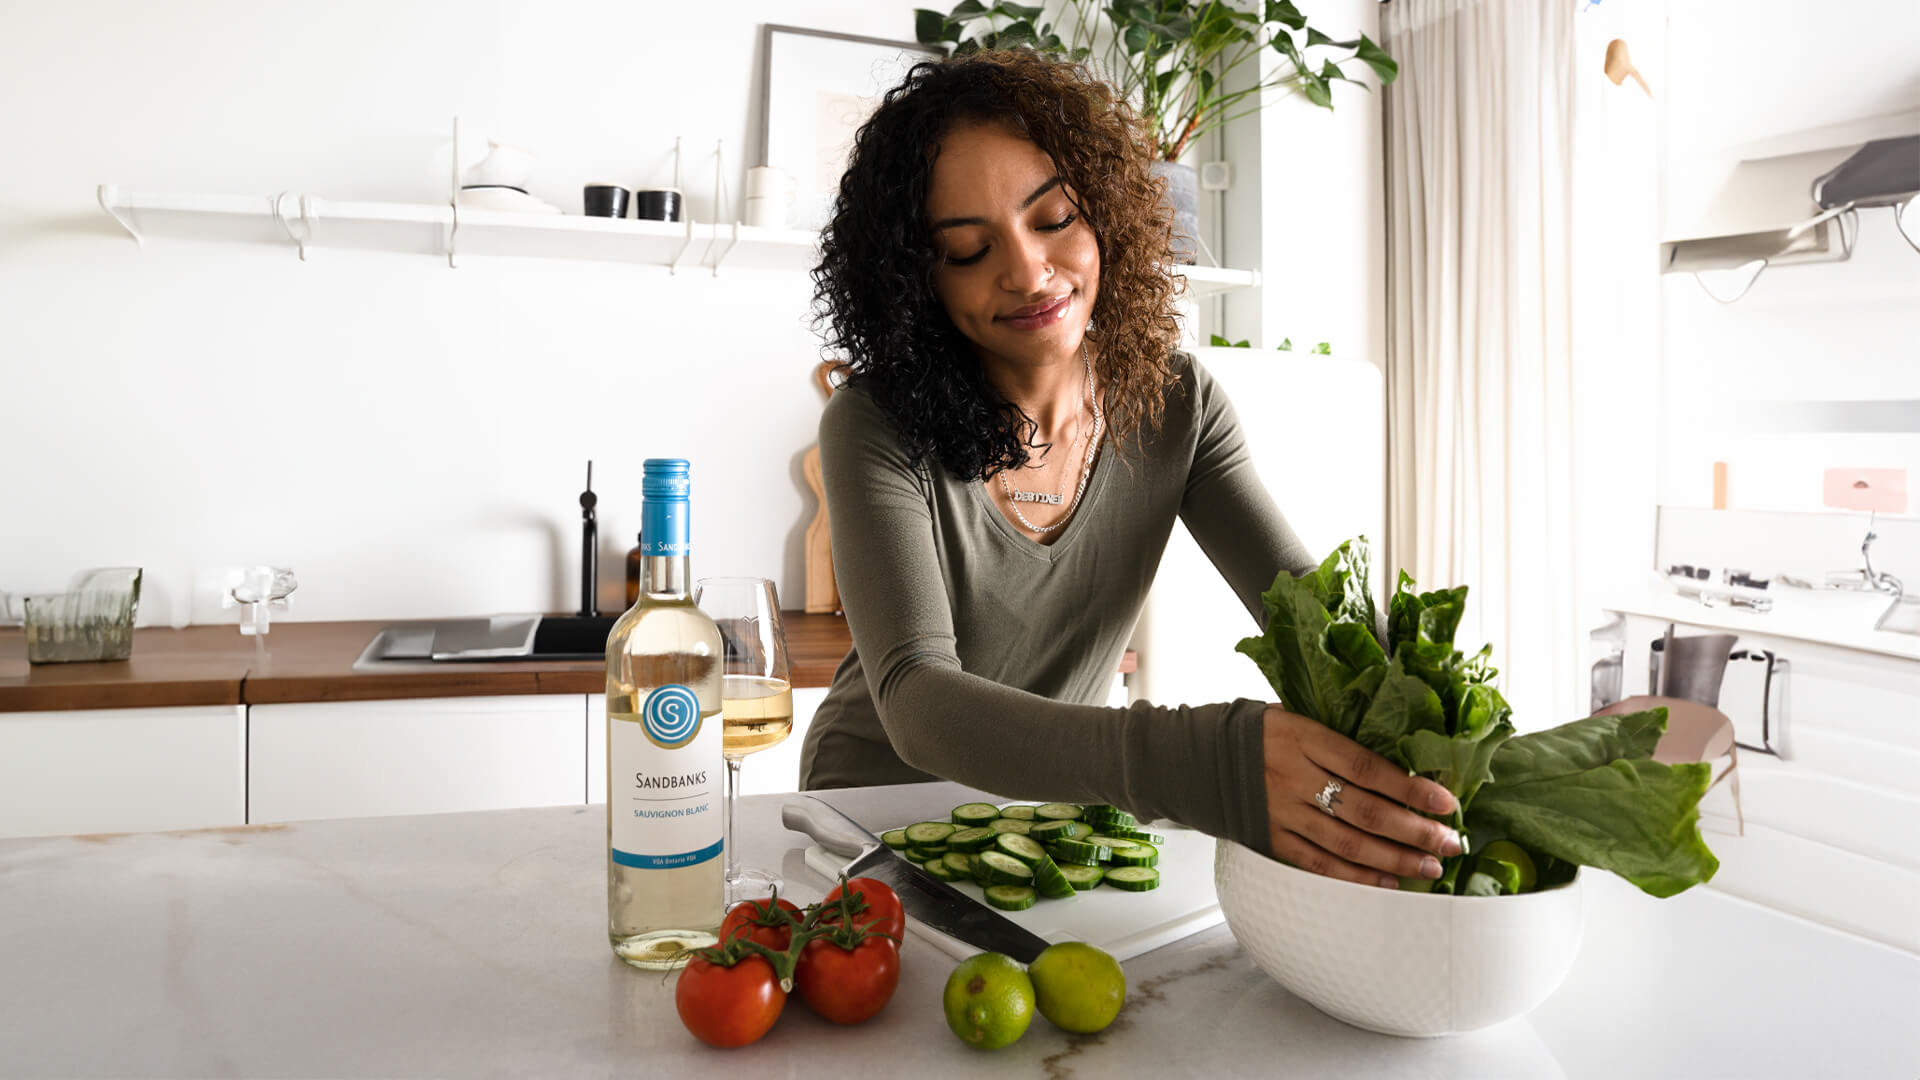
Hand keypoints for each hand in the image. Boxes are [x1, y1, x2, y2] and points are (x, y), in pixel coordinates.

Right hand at [1261, 705, 1462, 887]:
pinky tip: (1386, 881)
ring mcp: (1281, 812)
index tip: (1445, 801)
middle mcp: (1293, 777)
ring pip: (1347, 844)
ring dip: (1394, 859)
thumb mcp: (1294, 717)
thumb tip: (1400, 750)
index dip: (1409, 787)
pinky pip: (1318, 864)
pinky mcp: (1270, 839)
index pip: (1366, 767)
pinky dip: (1355, 877)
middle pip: (1365, 811)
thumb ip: (1338, 735)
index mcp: (1302, 738)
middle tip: (1448, 842)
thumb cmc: (1256, 733)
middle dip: (1414, 830)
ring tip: (1428, 867)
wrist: (1194, 756)